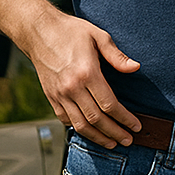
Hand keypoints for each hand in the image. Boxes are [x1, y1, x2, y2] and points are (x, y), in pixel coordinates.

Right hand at [27, 11, 141, 147]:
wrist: (38, 31)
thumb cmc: (71, 31)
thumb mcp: (98, 36)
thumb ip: (117, 56)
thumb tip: (135, 68)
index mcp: (87, 73)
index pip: (109, 104)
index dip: (124, 118)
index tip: (136, 126)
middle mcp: (72, 88)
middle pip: (97, 119)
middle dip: (115, 132)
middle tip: (129, 141)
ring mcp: (59, 94)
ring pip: (80, 124)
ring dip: (98, 137)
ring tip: (112, 143)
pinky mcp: (51, 97)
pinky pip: (65, 119)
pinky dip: (79, 128)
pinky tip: (90, 132)